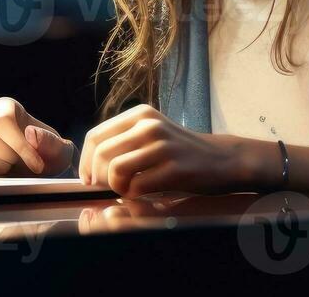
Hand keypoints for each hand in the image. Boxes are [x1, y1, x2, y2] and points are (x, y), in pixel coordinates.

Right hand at [0, 97, 75, 175]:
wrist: (43, 168)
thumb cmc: (52, 153)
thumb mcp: (60, 149)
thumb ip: (49, 141)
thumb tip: (30, 133)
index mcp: (7, 107)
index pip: (3, 119)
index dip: (18, 143)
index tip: (36, 162)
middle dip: (12, 157)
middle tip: (29, 165)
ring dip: (4, 166)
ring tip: (18, 165)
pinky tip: (9, 171)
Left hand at [77, 104, 271, 198]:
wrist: (222, 159)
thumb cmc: (180, 151)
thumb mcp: (151, 133)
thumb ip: (123, 140)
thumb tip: (89, 164)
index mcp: (140, 114)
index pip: (96, 136)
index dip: (85, 161)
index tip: (88, 178)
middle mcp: (149, 125)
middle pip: (101, 154)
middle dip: (98, 177)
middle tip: (108, 188)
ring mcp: (163, 146)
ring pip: (116, 169)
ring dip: (116, 186)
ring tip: (127, 189)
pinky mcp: (174, 168)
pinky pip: (137, 186)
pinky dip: (133, 195)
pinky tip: (143, 194)